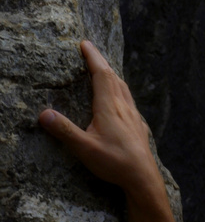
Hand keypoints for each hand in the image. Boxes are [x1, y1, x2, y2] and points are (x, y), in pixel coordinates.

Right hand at [39, 41, 162, 197]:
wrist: (143, 178)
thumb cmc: (115, 163)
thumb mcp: (84, 148)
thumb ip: (64, 130)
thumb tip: (43, 114)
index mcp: (110, 107)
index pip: (101, 75)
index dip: (93, 57)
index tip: (85, 44)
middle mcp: (124, 107)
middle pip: (114, 77)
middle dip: (101, 62)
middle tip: (91, 51)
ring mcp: (134, 116)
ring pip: (124, 88)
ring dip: (113, 76)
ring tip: (105, 71)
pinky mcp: (139, 126)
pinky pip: (129, 101)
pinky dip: (121, 91)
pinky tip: (120, 100)